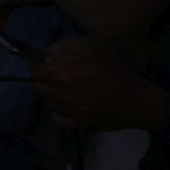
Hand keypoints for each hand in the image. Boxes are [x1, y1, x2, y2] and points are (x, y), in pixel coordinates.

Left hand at [32, 39, 163, 130]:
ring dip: (50, 93)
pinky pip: (56, 116)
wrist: (136, 101)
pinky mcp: (75, 124)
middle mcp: (61, 90)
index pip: (34, 68)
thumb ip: (65, 46)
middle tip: (54, 75)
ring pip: (45, 100)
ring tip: (64, 88)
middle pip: (36, 84)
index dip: (37, 64)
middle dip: (42, 78)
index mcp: (64, 70)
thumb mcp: (92, 46)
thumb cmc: (115, 70)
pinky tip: (69, 103)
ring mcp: (67, 109)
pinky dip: (58, 110)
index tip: (46, 63)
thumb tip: (48, 54)